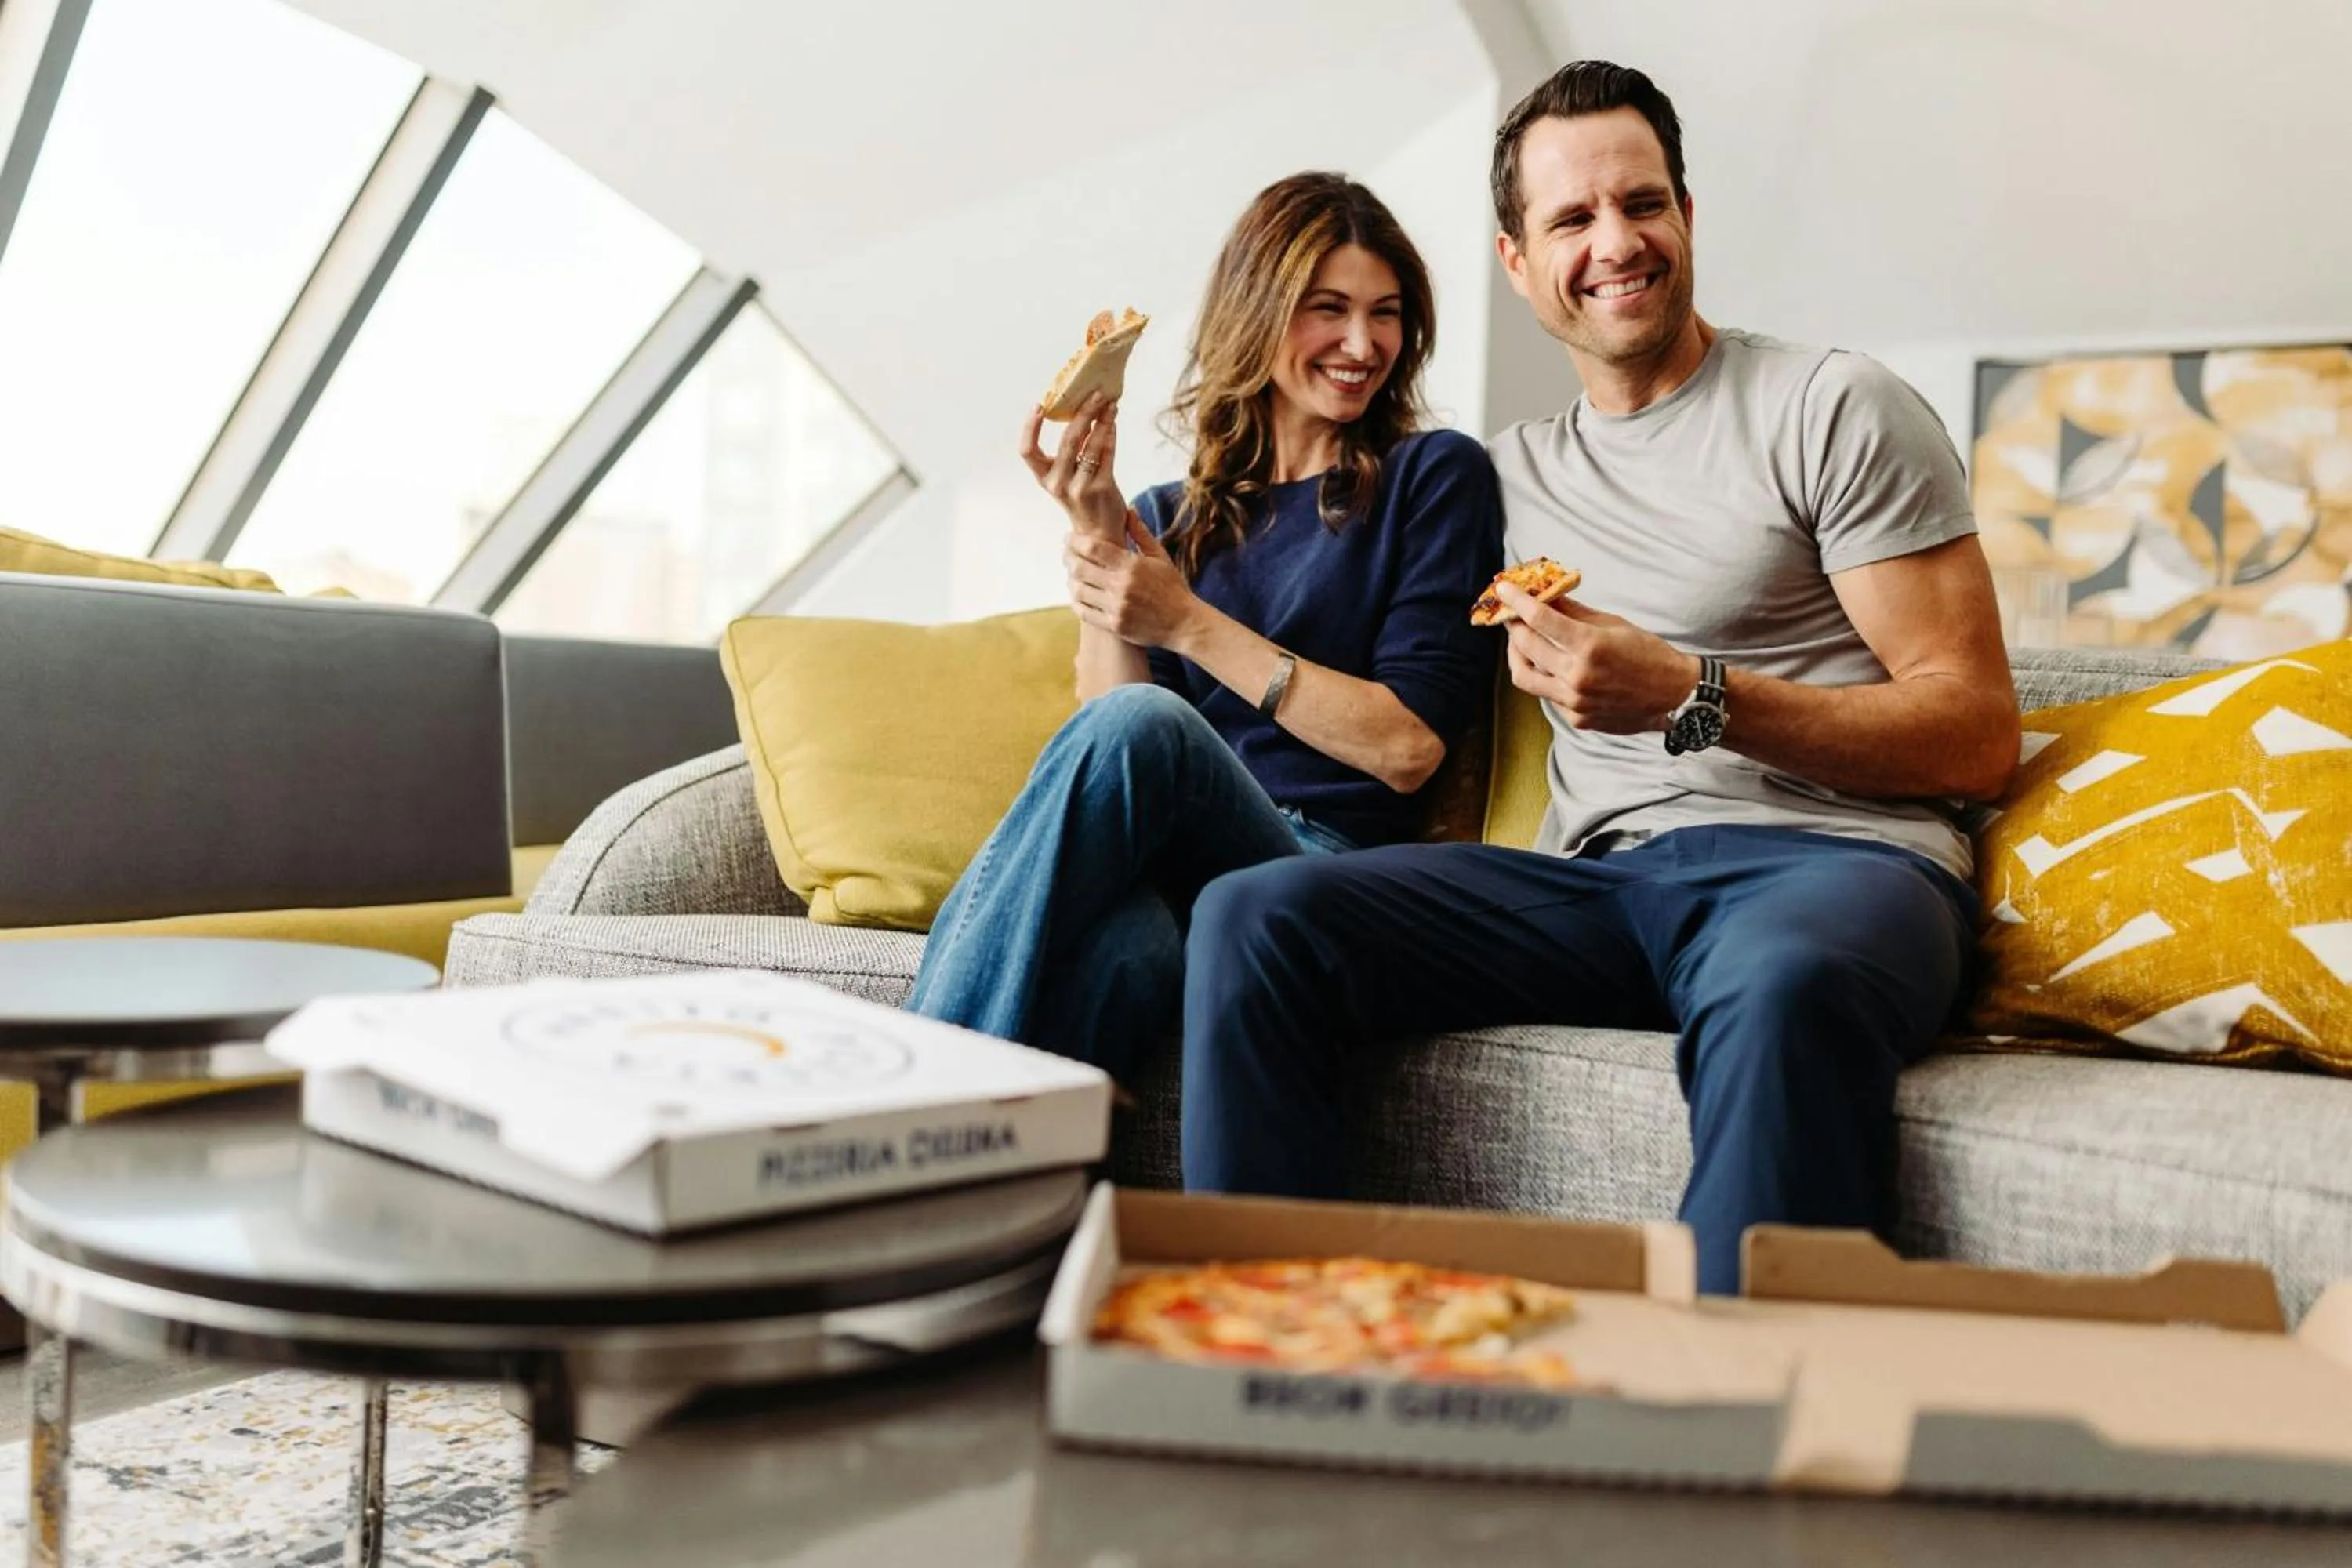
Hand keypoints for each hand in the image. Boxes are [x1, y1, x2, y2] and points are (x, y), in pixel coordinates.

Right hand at [1020, 393, 1127, 538]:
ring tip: (1110, 404)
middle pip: (1067, 440)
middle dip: (1082, 413)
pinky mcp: (1101, 488)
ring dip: (1102, 420)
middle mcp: (1058, 483)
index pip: (1027, 451)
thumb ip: (1068, 453)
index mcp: (1045, 479)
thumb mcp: (1066, 479)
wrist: (1100, 534)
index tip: (1039, 405)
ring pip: (1090, 444)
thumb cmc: (1083, 501)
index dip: (1030, 427)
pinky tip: (1113, 422)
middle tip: (1095, 395)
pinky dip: (1110, 434)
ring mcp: (1079, 487)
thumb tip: (1081, 413)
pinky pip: (1106, 453)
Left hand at [1065, 512, 1200, 647]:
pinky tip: (1079, 594)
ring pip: (1078, 591)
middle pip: (1079, 568)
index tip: (1070, 538)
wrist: (1184, 624)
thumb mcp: (1161, 557)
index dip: (1075, 541)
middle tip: (1067, 555)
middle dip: (1068, 558)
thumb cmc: (1172, 588)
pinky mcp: (1114, 625)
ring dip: (1071, 580)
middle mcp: (1121, 586)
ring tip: (1074, 575)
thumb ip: (1141, 534)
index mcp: (1132, 565)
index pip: (1092, 548)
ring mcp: (1116, 608)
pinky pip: (1084, 612)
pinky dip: (1077, 601)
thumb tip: (1128, 510)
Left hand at [1497, 581, 1700, 733]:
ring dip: (1517, 655)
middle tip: (1511, 615)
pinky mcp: (1577, 719)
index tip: (1503, 590)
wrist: (1675, 695)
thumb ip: (1574, 612)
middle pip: (1526, 647)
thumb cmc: (1648, 653)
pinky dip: (1544, 676)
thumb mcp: (1613, 624)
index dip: (1517, 601)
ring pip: (1525, 677)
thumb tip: (1545, 596)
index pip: (1540, 619)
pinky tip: (1550, 665)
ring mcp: (1575, 702)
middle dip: (1513, 626)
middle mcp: (1578, 677)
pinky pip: (1547, 694)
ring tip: (1520, 641)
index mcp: (1590, 647)